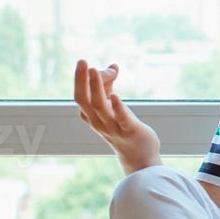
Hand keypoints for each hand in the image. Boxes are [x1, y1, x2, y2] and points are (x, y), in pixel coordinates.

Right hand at [73, 58, 160, 173]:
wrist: (139, 157)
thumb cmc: (124, 129)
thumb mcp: (113, 107)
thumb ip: (111, 86)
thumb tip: (113, 65)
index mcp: (92, 116)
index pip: (80, 97)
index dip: (80, 79)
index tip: (85, 62)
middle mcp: (99, 122)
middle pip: (84, 100)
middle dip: (81, 80)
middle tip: (82, 61)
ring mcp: (113, 127)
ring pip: (100, 107)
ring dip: (96, 88)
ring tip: (95, 70)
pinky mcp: (130, 131)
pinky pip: (121, 119)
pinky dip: (117, 108)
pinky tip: (115, 96)